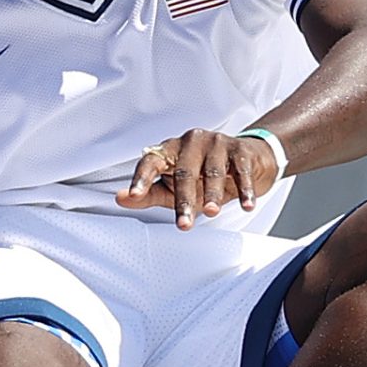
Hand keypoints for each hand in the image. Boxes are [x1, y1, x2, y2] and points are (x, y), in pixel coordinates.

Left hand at [116, 128, 281, 228]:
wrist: (247, 161)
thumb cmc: (202, 176)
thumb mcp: (172, 187)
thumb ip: (147, 193)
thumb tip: (120, 199)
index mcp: (169, 149)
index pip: (150, 161)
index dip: (141, 178)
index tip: (133, 195)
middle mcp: (191, 142)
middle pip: (184, 172)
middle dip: (184, 201)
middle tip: (184, 224)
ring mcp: (217, 143)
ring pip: (213, 171)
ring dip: (213, 194)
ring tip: (212, 212)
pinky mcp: (241, 150)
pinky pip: (242, 171)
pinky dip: (245, 189)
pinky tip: (247, 204)